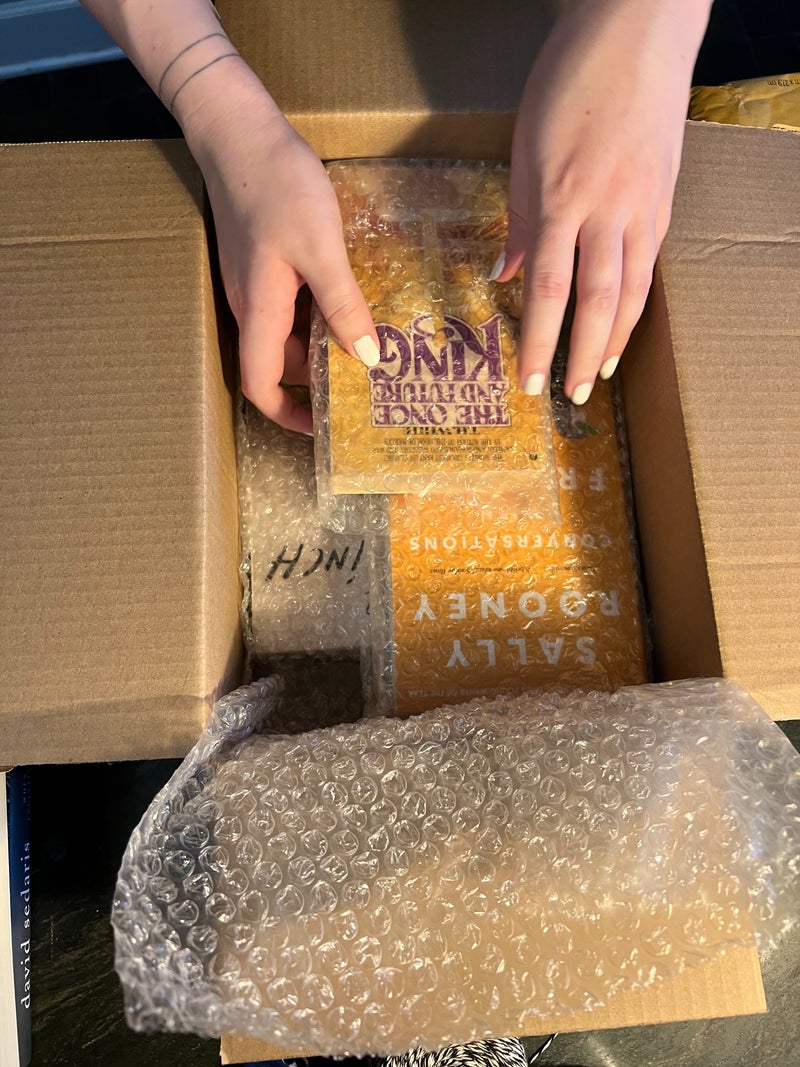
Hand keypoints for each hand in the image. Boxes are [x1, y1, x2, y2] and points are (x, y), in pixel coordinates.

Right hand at [186, 80, 378, 432]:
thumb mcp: (320, 249)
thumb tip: (365, 360)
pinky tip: (354, 301)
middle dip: (318, 381)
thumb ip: (343, 306)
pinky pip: (292, 305)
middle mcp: (252, 307)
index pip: (261, 386)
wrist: (239, 130)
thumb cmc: (278, 186)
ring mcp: (255, 284)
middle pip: (280, 364)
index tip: (326, 427)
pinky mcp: (264, 262)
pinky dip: (320, 314)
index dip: (290, 416)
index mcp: (259, 313)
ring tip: (371, 347)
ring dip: (323, 344)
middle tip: (369, 385)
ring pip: (289, 333)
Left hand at [495, 0, 711, 403]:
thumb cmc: (572, 79)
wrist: (639, 30)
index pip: (548, 290)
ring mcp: (643, 206)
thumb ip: (518, 216)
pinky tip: (627, 321)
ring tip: (603, 373)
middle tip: (572, 395)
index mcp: (562, 199)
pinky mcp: (665, 198)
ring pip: (634, 289)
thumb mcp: (525, 146)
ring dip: (617, 339)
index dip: (538, 342)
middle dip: (583, 355)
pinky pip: (651, 263)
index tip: (528, 380)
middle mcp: (608, 211)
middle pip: (598, 303)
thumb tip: (506, 272)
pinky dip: (638, 300)